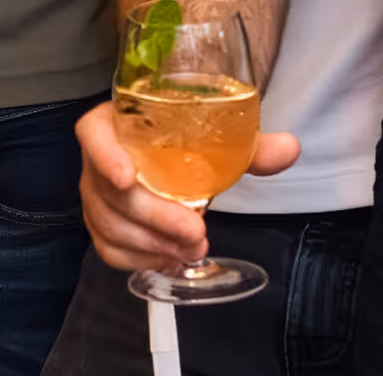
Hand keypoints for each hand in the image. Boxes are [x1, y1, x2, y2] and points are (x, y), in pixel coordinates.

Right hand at [76, 99, 299, 272]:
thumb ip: (249, 145)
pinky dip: (141, 258)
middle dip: (155, 217)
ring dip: (151, 243)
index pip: (94, 134)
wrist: (163, 156)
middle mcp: (99, 159)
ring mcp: (96, 195)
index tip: (127, 176)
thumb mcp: (214, 138)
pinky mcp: (101, 225)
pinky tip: (170, 258)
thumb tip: (288, 148)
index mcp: (116, 124)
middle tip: (194, 230)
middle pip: (110, 192)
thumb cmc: (179, 143)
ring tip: (191, 247)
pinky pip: (110, 249)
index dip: (105, 155)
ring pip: (110, 225)